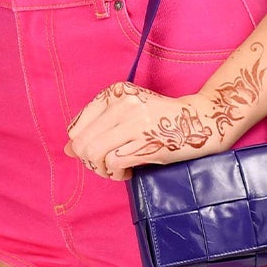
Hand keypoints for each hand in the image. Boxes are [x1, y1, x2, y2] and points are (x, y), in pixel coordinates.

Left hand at [64, 80, 222, 180]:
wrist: (199, 120)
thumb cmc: (159, 120)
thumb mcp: (126, 115)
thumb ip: (96, 129)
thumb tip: (66, 150)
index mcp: (113, 92)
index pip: (75, 128)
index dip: (82, 148)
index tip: (101, 153)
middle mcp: (121, 103)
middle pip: (81, 143)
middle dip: (90, 162)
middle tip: (108, 166)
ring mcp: (134, 121)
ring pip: (93, 154)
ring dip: (102, 170)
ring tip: (117, 169)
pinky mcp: (146, 140)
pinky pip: (113, 163)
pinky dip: (116, 175)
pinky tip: (128, 172)